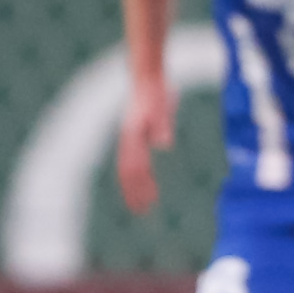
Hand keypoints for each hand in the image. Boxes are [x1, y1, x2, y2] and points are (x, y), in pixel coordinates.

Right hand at [117, 78, 174, 214]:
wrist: (149, 79)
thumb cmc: (157, 93)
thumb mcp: (163, 107)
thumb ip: (162, 125)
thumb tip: (164, 144)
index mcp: (132, 136)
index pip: (133, 168)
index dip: (138, 186)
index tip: (144, 203)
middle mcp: (129, 140)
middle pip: (129, 172)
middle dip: (134, 193)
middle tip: (143, 212)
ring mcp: (132, 139)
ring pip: (132, 168)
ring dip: (138, 185)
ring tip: (147, 202)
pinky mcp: (139, 136)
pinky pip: (137, 160)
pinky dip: (142, 174)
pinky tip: (149, 181)